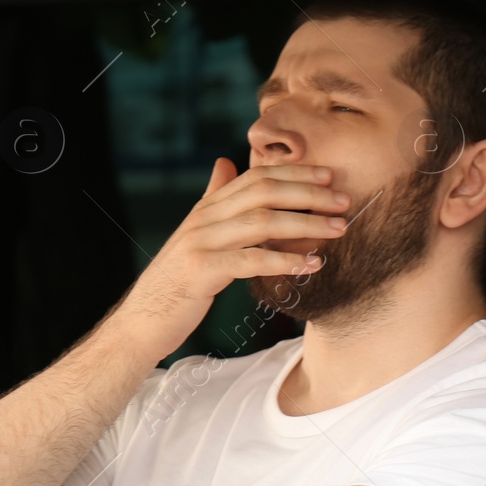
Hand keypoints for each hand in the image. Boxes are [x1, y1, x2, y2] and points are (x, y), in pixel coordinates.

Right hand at [112, 157, 349, 361]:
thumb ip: (213, 200)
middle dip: (309, 193)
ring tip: (339, 230)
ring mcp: (201, 243)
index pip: (256, 177)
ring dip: (306, 224)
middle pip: (264, 192)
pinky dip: (285, 261)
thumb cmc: (177, 282)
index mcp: (207, 209)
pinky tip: (312, 264)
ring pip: (262, 222)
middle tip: (344, 200)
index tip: (329, 176)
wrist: (141, 321)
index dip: (295, 173)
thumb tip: (225, 163)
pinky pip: (251, 261)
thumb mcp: (195, 235)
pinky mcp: (201, 271)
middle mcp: (204, 219)